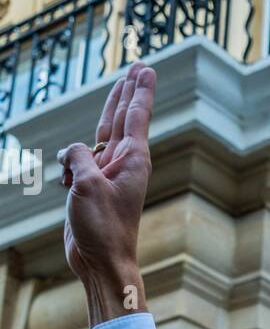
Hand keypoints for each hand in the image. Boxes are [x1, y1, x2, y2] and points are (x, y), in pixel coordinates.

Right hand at [59, 62, 154, 324]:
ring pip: (102, 135)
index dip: (138, 89)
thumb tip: (73, 153)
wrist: (100, 261)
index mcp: (131, 160)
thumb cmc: (102, 227)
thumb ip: (78, 157)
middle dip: (128, 91)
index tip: (146, 68)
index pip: (134, 115)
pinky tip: (64, 178)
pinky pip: (79, 163)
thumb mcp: (86, 185)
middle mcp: (123, 163)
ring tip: (119, 89)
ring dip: (105, 115)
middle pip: (123, 117)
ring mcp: (108, 175)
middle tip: (139, 68)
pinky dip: (69, 166)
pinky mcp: (93, 188)